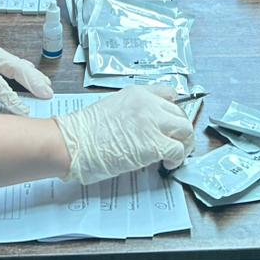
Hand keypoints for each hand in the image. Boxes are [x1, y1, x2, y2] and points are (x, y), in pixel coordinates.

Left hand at [0, 10, 53, 114]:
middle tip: (49, 95)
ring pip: (13, 59)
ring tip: (46, 86)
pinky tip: (28, 73)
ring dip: (30, 73)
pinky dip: (20, 65)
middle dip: (32, 80)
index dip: (11, 100)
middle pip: (13, 66)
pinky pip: (6, 55)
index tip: (24, 113)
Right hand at [54, 86, 194, 183]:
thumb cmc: (85, 131)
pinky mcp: (155, 144)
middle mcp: (149, 104)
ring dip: (183, 144)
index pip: (170, 95)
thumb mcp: (112, 107)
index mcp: (138, 94)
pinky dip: (177, 160)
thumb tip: (146, 126)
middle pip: (181, 114)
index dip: (173, 112)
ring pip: (185, 130)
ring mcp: (153, 123)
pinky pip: (178, 150)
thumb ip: (133, 111)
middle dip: (181, 131)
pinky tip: (167, 165)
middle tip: (176, 144)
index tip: (171, 124)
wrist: (74, 143)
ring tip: (174, 156)